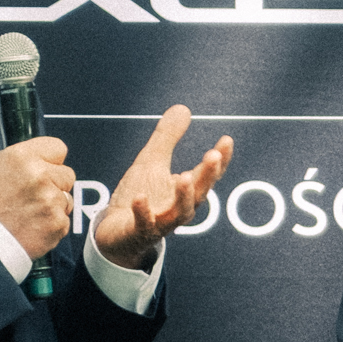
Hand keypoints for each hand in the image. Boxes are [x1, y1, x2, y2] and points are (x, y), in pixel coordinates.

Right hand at [0, 136, 74, 258]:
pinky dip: (52, 226)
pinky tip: (33, 227)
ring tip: (30, 214)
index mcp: (23, 157)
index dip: (51, 161)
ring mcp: (51, 200)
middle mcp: (39, 176)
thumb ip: (22, 157)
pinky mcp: (58, 223)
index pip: (58, 148)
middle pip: (67, 174)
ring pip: (67, 199)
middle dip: (55, 184)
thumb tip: (42, 156)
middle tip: (34, 196)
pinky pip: (64, 221)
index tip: (45, 170)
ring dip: (53, 206)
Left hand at [92, 106, 233, 269]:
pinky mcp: (140, 232)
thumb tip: (183, 108)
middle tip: (213, 156)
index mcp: (185, 191)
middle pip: (199, 192)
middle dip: (207, 175)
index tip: (227, 140)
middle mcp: (179, 208)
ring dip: (183, 196)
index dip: (220, 159)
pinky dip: (144, 212)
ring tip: (184, 177)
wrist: (115, 232)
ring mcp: (161, 223)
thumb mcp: (152, 161)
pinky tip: (140, 198)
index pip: (208, 174)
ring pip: (179, 213)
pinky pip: (145, 224)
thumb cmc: (139, 196)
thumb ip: (167, 137)